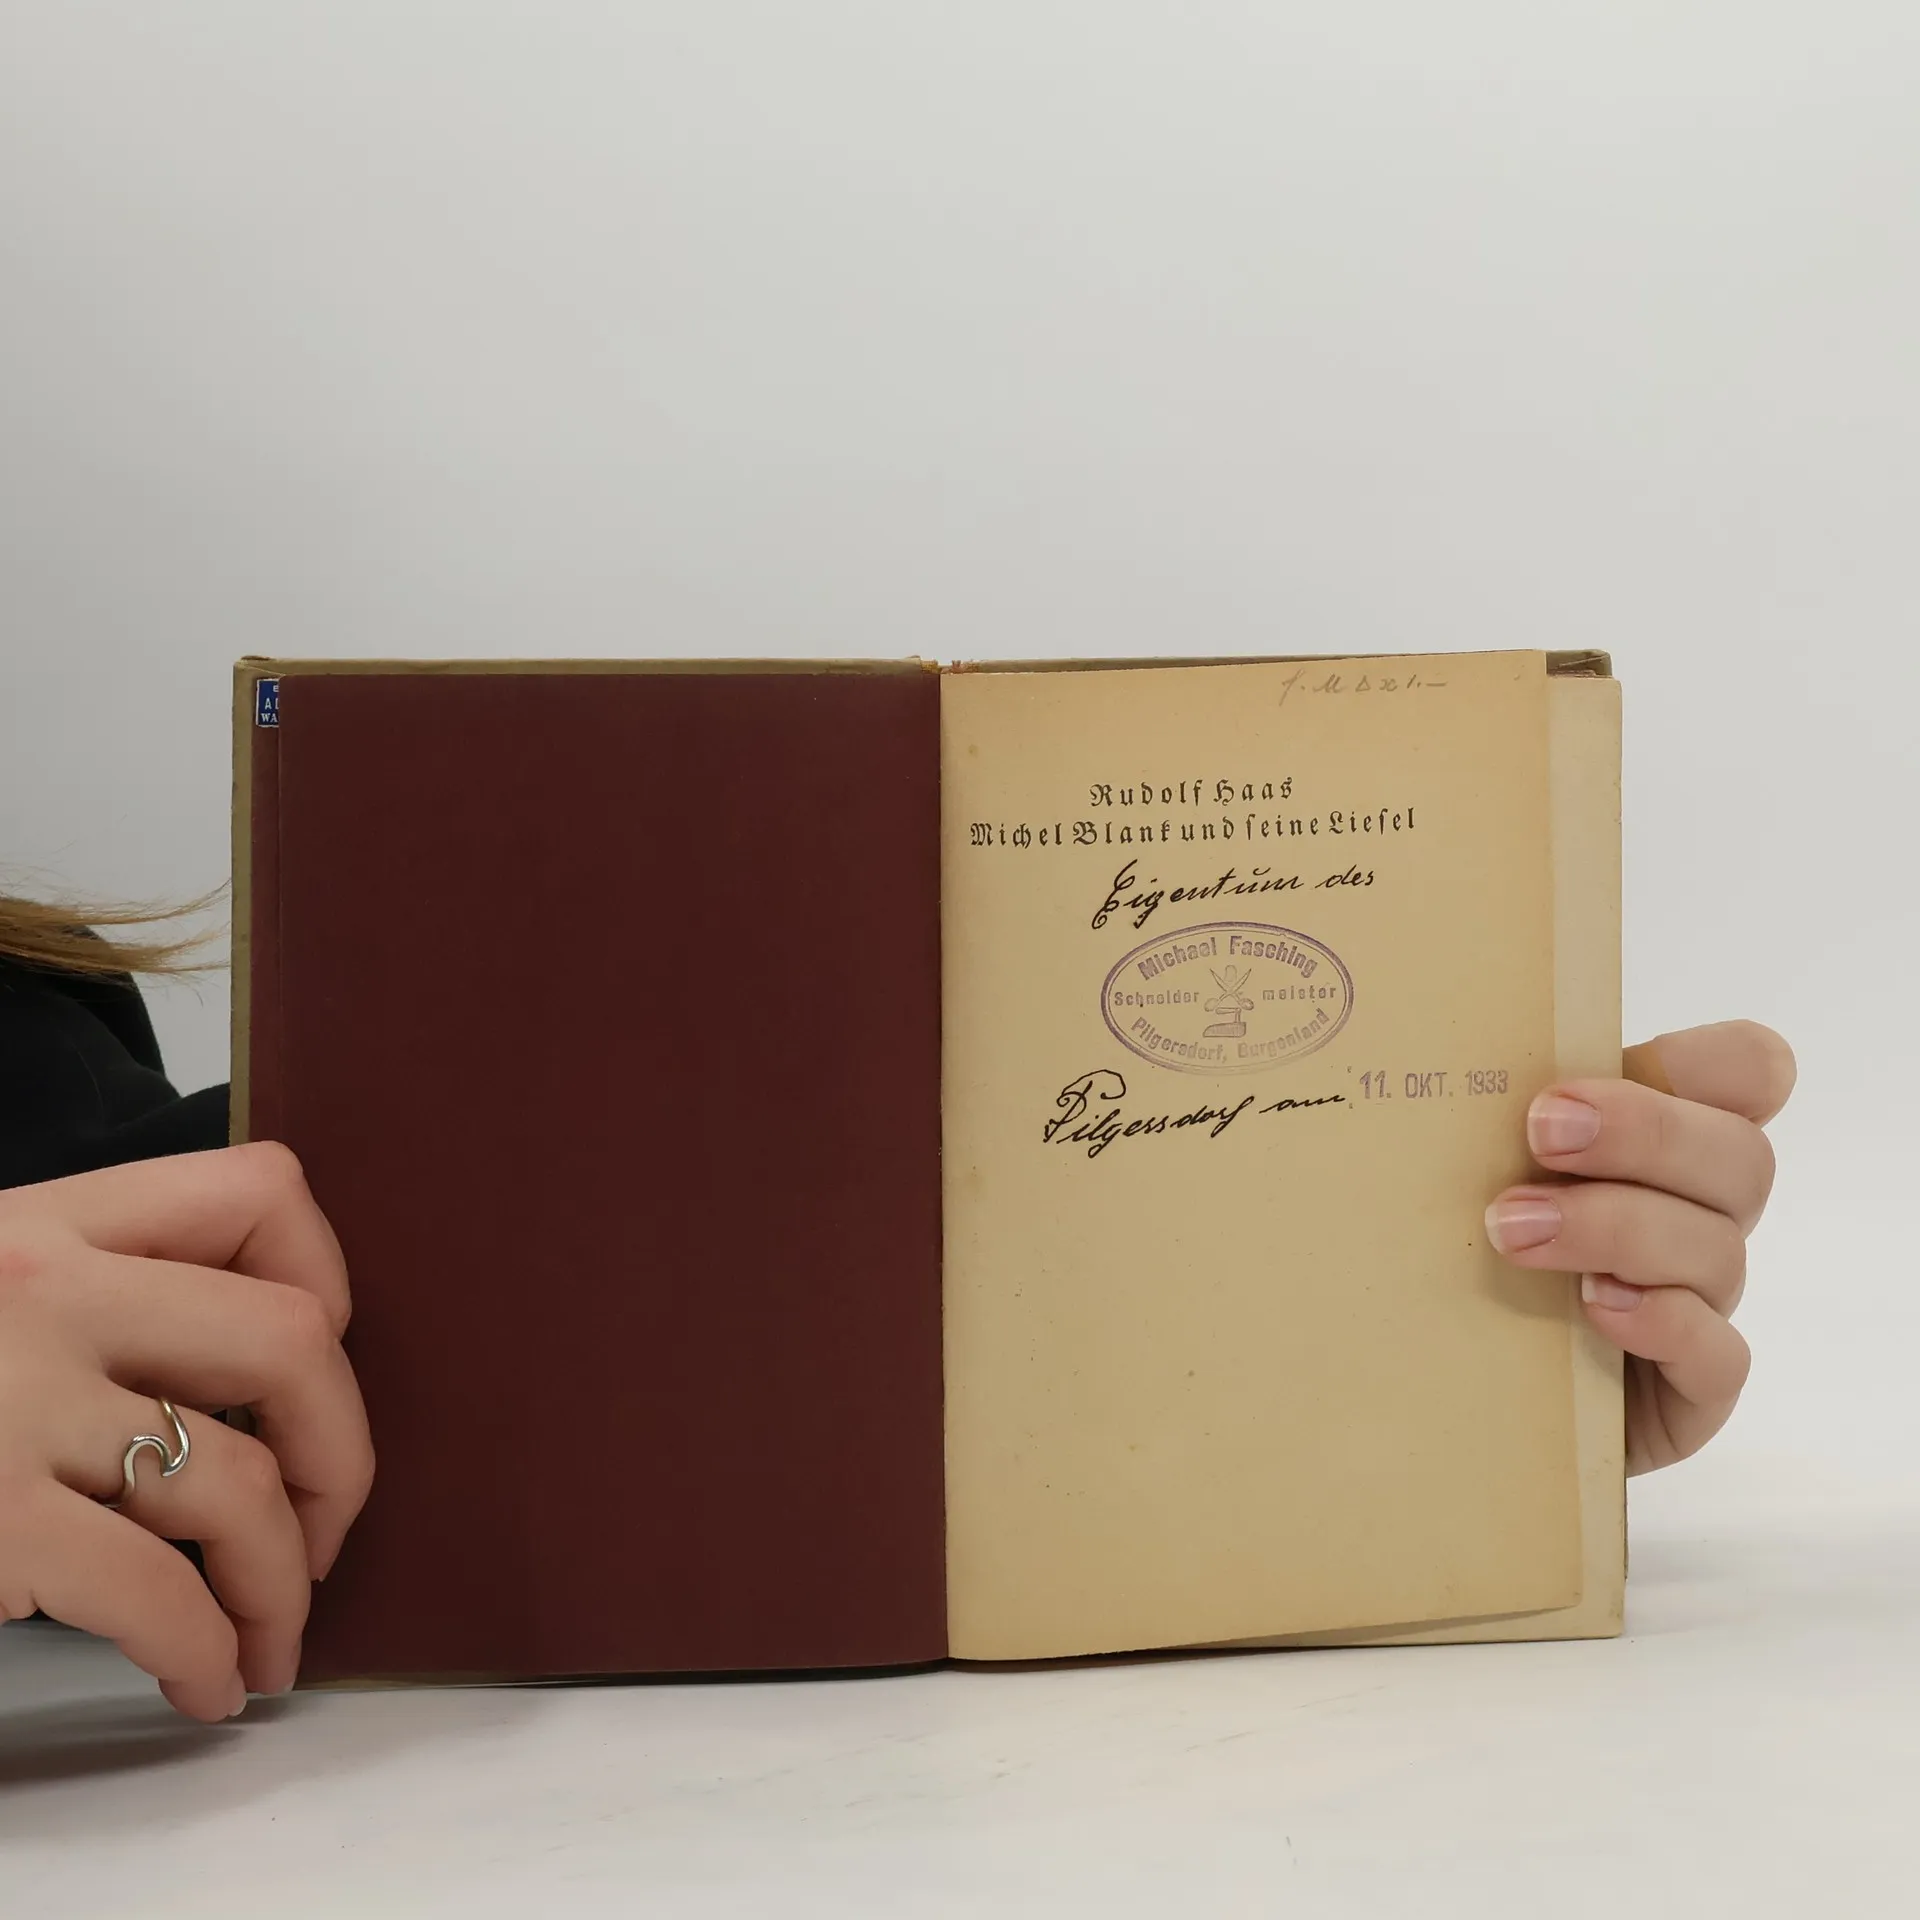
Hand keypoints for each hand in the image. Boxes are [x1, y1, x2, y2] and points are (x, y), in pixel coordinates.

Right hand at [0, 1144, 373, 1719]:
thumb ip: (82, 1301)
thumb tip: (232, 1387)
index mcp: (43, 1224)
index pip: (258, 1191)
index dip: (326, 1277)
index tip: (318, 1361)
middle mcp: (42, 1294)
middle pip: (288, 1340)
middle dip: (339, 1449)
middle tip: (323, 1524)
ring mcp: (8, 1406)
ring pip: (234, 1481)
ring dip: (283, 1580)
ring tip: (274, 1636)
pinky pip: (157, 1592)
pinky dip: (208, 1650)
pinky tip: (208, 1682)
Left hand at [1485, 1021, 1795, 1474]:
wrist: (1440, 1381)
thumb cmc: (1458, 1249)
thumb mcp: (1473, 1165)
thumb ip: (1493, 1107)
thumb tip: (1438, 1032)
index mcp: (1660, 1139)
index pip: (1746, 1071)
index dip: (1707, 1061)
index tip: (1590, 1073)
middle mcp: (1697, 1215)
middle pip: (1741, 1157)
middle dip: (1644, 1133)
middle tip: (1541, 1133)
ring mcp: (1700, 1304)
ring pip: (1717, 1249)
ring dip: (1615, 1226)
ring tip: (1513, 1231)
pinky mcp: (1689, 1392)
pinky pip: (1718, 1355)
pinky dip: (1662, 1322)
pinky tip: (1594, 1308)